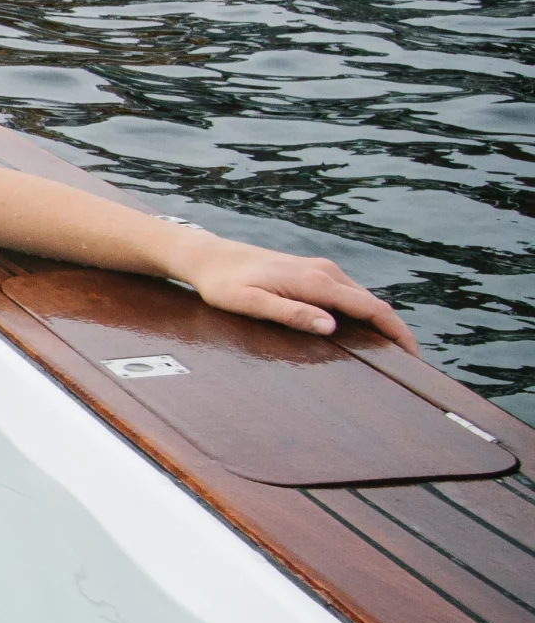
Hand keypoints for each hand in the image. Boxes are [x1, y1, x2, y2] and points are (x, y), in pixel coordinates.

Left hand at [171, 235, 415, 350]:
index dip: (396, 333)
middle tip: (410, 365)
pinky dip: (364, 314)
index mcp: (317, 281)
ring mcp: (322, 269)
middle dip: (395, 332)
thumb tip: (331, 327)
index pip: (371, 308)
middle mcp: (326, 272)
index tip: (413, 357)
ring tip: (393, 354)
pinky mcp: (314, 272)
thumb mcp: (251, 303)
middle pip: (374, 304)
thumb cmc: (224, 284)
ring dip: (381, 323)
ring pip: (363, 298)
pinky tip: (364, 332)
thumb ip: (291, 313)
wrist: (209, 257)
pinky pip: (350, 295)